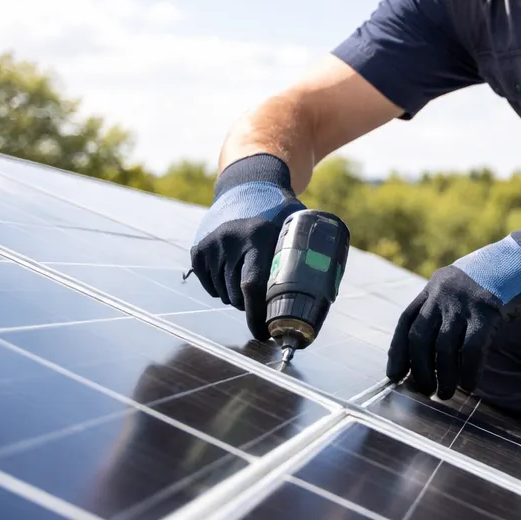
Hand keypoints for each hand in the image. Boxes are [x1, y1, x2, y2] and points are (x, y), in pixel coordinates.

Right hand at [189, 154, 304, 339]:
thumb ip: (308, 256)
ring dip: (236, 296)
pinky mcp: (198, 248)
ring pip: (222, 293)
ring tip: (250, 278)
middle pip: (237, 295)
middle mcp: (231, 240)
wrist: (248, 185)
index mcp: (258, 237)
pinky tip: (233, 270)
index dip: (257, 316)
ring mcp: (212, 243)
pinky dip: (220, 286)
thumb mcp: (298, 227)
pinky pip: (209, 284)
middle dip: (250, 306)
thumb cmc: (281, 214)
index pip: (252, 288)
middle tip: (263, 300)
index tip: (263, 334)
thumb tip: (322, 299)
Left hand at [387, 243, 520, 399]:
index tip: (395, 376)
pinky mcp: (488, 309)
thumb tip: (438, 348)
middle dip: (419, 370)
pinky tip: (470, 385)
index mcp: (435, 285)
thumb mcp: (467, 285)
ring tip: (446, 393)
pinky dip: (469, 371)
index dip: (398, 351)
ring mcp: (465, 300)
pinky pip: (472, 349)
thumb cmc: (504, 276)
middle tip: (425, 391)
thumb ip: (450, 306)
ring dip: (443, 376)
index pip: (406, 322)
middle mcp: (444, 291)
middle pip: (419, 338)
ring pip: (443, 348)